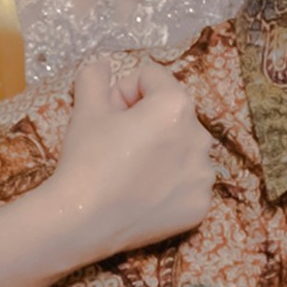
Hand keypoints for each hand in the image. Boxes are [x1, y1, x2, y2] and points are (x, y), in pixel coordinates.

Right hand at [36, 50, 214, 259]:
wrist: (83, 221)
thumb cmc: (85, 159)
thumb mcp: (85, 109)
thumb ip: (95, 77)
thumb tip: (102, 65)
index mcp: (175, 105)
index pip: (151, 78)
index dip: (123, 92)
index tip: (108, 114)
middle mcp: (200, 136)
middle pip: (170, 113)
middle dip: (145, 120)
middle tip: (116, 143)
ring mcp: (203, 175)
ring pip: (182, 147)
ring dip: (161, 150)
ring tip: (129, 170)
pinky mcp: (200, 205)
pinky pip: (187, 182)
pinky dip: (169, 184)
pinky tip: (143, 193)